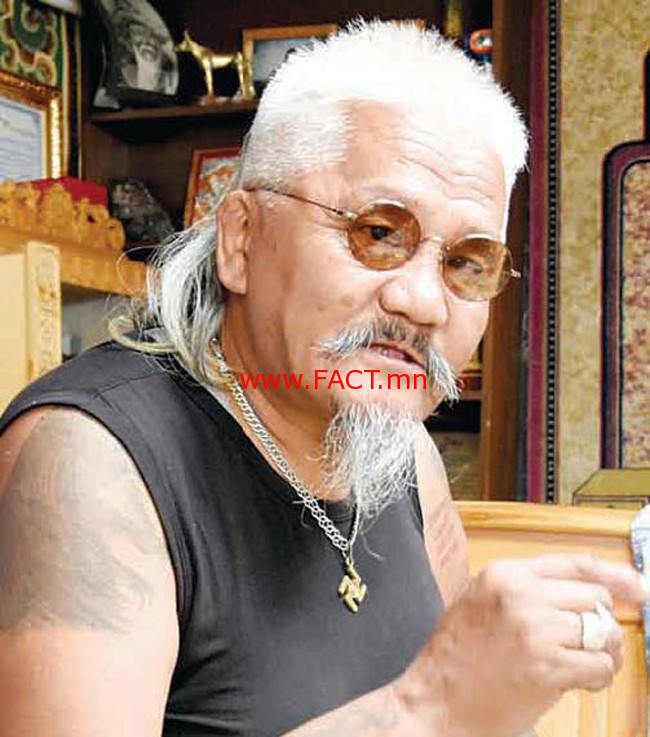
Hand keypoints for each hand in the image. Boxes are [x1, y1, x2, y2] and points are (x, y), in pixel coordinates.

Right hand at [398, 554, 646, 736]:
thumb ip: (525, 591)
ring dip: (602, 653)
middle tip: (590, 645)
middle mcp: (520, 594)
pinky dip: (598, 678)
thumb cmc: (456, 657)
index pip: (574, 564)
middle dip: (599, 623)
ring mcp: (534, 630)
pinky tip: (576, 683)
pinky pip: (600, 666)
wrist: (434, 701)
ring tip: (582, 667)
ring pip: (602, 632)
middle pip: (593, 598)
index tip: (638, 588)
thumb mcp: (481, 603)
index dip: (613, 576)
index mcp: (504, 574)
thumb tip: (583, 597)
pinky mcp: (546, 668)